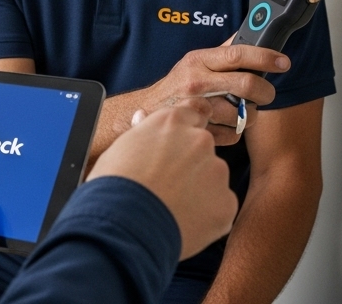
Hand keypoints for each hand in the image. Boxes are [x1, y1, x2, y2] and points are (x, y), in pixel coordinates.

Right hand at [89, 103, 236, 259]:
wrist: (125, 224)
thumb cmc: (114, 186)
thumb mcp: (121, 148)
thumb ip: (142, 133)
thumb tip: (142, 119)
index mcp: (172, 121)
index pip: (189, 117)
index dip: (178, 139)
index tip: (169, 154)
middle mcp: (199, 140)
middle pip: (202, 150)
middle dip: (189, 166)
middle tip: (166, 186)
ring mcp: (217, 171)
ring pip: (212, 179)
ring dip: (199, 190)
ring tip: (171, 207)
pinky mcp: (227, 201)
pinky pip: (219, 206)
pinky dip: (207, 215)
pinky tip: (183, 221)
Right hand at [132, 41, 289, 145]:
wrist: (147, 110)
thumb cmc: (177, 85)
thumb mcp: (195, 61)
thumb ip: (222, 51)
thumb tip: (249, 33)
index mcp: (198, 61)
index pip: (237, 54)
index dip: (265, 57)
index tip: (283, 62)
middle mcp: (196, 82)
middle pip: (247, 85)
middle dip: (266, 91)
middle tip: (267, 94)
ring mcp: (197, 108)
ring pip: (243, 113)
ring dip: (250, 115)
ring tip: (241, 111)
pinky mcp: (198, 130)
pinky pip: (233, 134)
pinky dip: (235, 131)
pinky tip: (225, 124)